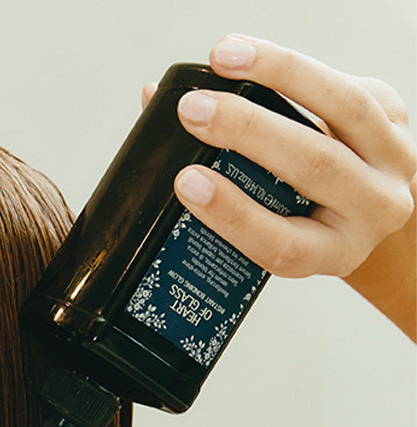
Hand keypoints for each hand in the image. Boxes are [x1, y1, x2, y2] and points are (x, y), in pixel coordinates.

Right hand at [141, 36, 415, 338]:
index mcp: (331, 253)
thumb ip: (213, 185)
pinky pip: (348, 84)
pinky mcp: (399, 117)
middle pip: (314, 165)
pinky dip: (297, 67)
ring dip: (279, 73)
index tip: (186, 182)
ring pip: (344, 107)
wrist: (373, 208)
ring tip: (223, 57)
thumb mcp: (267, 225)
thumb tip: (151, 110)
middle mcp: (374, 211)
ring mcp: (395, 161)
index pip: (282, 243)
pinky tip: (253, 56)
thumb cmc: (307, 220)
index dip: (233, 214)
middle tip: (192, 110)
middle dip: (248, 131)